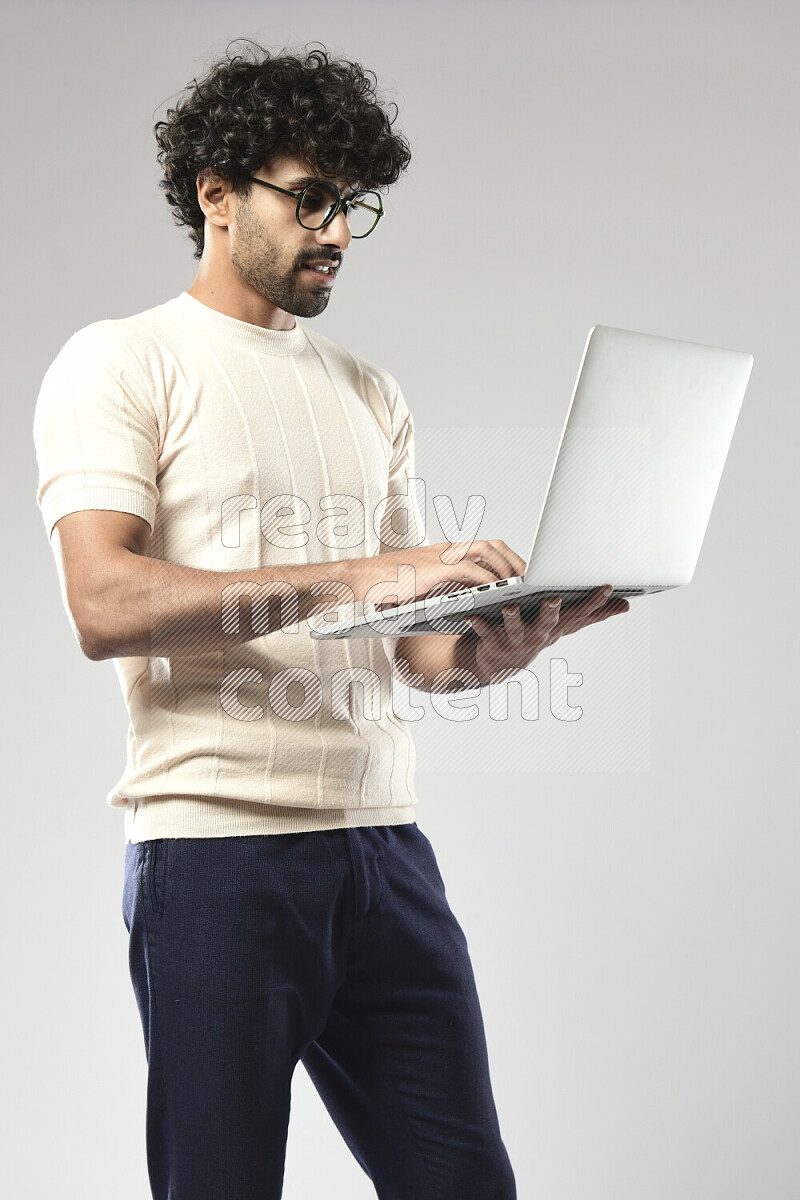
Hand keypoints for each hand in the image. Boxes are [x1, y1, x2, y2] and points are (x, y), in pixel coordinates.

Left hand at [465, 585, 629, 681]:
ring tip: (508, 607)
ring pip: (516, 629)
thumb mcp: (566, 625)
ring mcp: (518, 642)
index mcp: (557, 627)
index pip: (580, 614)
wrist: (502, 664)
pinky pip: (486, 633)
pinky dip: (479, 625)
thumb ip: (593, 614)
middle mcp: (540, 635)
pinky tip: (472, 615)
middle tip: (553, 598)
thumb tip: (626, 605)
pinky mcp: (495, 645)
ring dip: (513, 619)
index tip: (607, 587)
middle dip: (552, 612)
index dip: (595, 602)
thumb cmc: (536, 634)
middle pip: (549, 623)